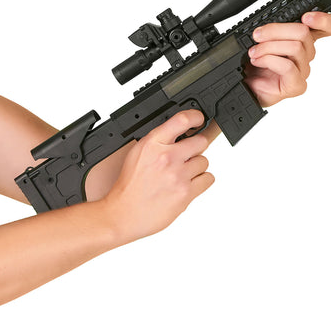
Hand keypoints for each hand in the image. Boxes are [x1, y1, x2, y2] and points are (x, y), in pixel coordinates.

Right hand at [100, 110, 213, 244]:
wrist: (123, 214)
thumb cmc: (129, 186)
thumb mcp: (138, 153)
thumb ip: (159, 141)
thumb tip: (182, 132)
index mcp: (152, 143)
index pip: (182, 120)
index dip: (196, 117)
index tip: (199, 119)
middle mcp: (166, 157)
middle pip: (201, 141)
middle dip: (195, 148)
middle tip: (186, 156)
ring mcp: (178, 175)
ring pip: (204, 161)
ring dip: (196, 167)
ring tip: (182, 174)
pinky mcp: (186, 193)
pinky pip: (208, 179)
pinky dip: (201, 182)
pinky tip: (188, 184)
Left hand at [244, 11, 330, 106]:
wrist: (245, 85)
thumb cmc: (255, 62)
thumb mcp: (262, 38)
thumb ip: (272, 28)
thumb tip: (267, 23)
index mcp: (304, 39)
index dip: (325, 20)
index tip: (306, 17)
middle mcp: (307, 54)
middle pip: (304, 32)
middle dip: (275, 30)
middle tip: (257, 35)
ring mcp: (303, 70)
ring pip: (295, 47)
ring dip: (268, 46)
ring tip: (254, 52)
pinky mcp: (297, 85)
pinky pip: (288, 66)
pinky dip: (268, 60)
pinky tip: (258, 61)